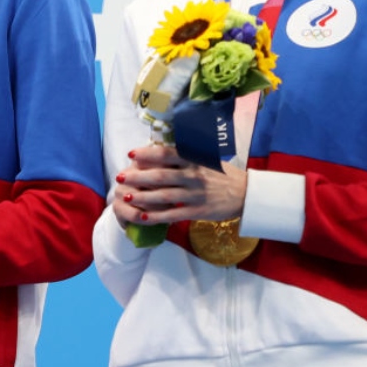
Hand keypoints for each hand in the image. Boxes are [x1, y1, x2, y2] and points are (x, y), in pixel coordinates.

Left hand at [111, 143, 247, 225]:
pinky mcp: (198, 212)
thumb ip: (186, 155)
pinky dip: (157, 216)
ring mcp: (195, 195)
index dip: (147, 154)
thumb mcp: (207, 158)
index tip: (131, 154)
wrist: (246, 194)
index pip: (167, 154)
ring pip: (164, 196)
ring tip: (127, 196)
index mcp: (195, 160)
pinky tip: (143, 216)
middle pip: (161, 176)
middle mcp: (194, 176)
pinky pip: (173, 215)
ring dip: (143, 196)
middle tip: (121, 176)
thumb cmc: (223, 174)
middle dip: (138, 176)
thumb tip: (160, 150)